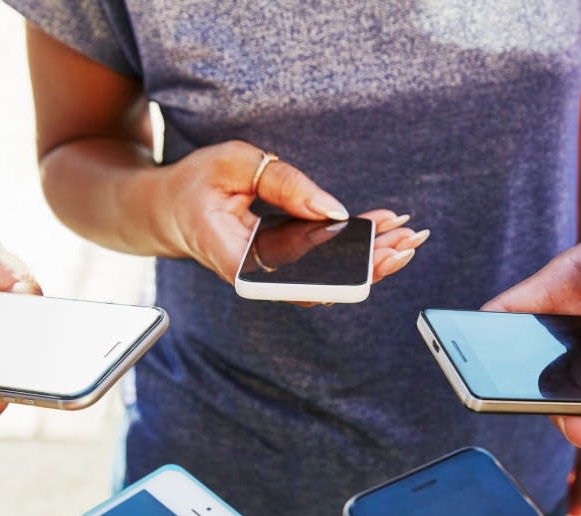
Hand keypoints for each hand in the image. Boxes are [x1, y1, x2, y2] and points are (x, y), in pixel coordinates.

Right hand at [154, 141, 426, 283]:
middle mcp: (256, 279)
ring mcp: (271, 279)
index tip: (372, 254)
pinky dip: (357, 251)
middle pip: (321, 285)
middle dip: (369, 264)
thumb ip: (284, 182)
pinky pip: (325, 268)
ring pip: (329, 281)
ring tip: (409, 237)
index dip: (336, 272)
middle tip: (408, 241)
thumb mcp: (234, 163)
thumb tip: (334, 210)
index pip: (292, 277)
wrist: (171, 212)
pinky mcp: (283, 270)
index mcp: (234, 258)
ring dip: (371, 260)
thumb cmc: (197, 184)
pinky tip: (388, 233)